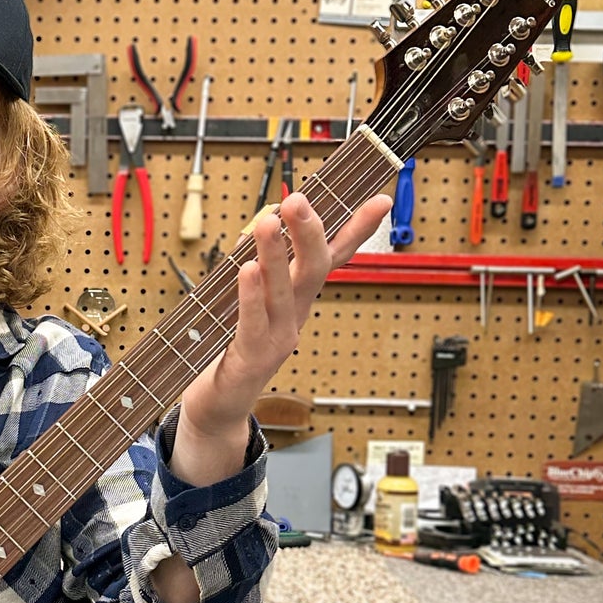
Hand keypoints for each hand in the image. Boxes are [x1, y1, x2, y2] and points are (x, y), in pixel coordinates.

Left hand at [178, 188, 391, 443]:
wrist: (221, 404)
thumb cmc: (234, 347)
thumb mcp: (253, 300)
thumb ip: (261, 264)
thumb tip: (266, 219)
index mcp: (298, 298)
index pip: (334, 257)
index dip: (358, 230)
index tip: (381, 200)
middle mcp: (294, 316)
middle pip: (313, 269)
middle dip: (311, 232)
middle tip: (300, 199)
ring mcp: (277, 338)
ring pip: (283, 291)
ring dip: (276, 254)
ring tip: (269, 220)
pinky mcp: (251, 357)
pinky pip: (253, 323)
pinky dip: (250, 296)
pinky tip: (247, 270)